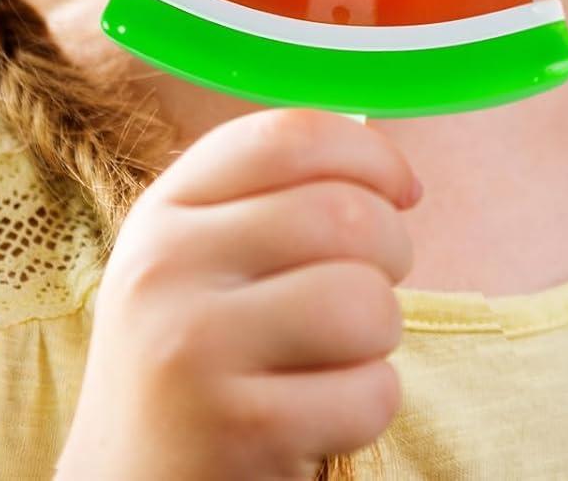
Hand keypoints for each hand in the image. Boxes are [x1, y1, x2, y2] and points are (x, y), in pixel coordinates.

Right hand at [57, 108, 421, 480]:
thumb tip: (394, 173)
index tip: (402, 189)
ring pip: (366, 301)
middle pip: (344, 213)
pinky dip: (369, 407)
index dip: (370, 155)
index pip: (291, 137)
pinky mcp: (239, 431)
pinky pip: (371, 393)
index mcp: (164, 211)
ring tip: (338, 355)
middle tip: (373, 286)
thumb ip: (274, 198)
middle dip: (393, 249)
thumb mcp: (198, 259)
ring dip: (381, 334)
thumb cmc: (193, 360)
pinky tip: (319, 418)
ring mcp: (195, 350)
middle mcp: (167, 268)